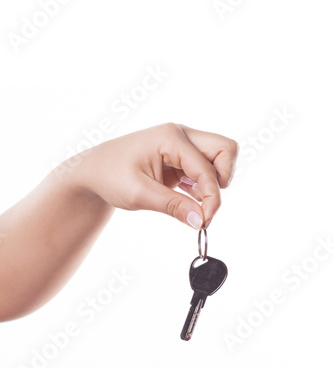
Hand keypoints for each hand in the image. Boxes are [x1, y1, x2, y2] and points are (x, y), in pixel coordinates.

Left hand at [69, 123, 237, 228]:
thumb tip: (201, 221)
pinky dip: (203, 185)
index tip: (204, 221)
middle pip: (225, 149)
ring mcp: (182, 145)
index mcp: (171, 138)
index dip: (211, 197)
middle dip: (222, 179)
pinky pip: (206, 168)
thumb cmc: (110, 176)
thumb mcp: (140, 194)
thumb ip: (174, 207)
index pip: (207, 168)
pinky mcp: (181, 158)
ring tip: (191, 202)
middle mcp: (181, 135)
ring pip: (219, 158)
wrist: (94, 171)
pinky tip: (186, 197)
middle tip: (207, 204)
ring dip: (213, 183)